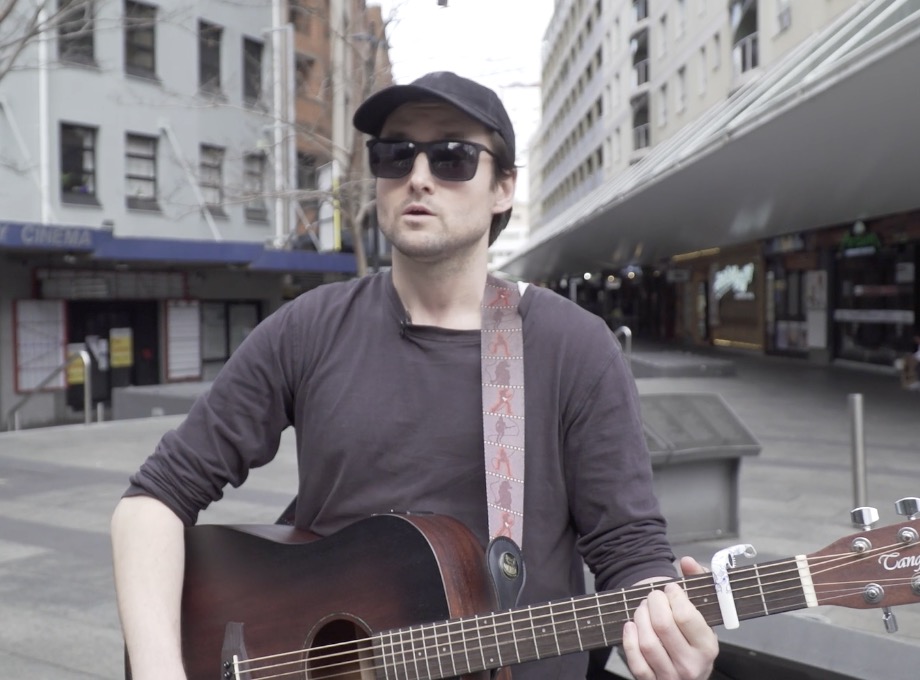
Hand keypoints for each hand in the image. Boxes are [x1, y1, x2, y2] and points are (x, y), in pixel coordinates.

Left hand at [621, 557, 717, 679]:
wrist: (689, 666)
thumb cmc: (694, 634)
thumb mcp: (704, 609)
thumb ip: (697, 580)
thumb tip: (687, 561)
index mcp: (708, 646)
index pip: (685, 616)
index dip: (673, 596)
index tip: (670, 589)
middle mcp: (692, 665)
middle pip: (663, 626)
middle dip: (653, 603)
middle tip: (653, 597)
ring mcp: (671, 676)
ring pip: (648, 642)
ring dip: (640, 617)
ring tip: (643, 609)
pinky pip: (636, 661)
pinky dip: (629, 640)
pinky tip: (631, 626)